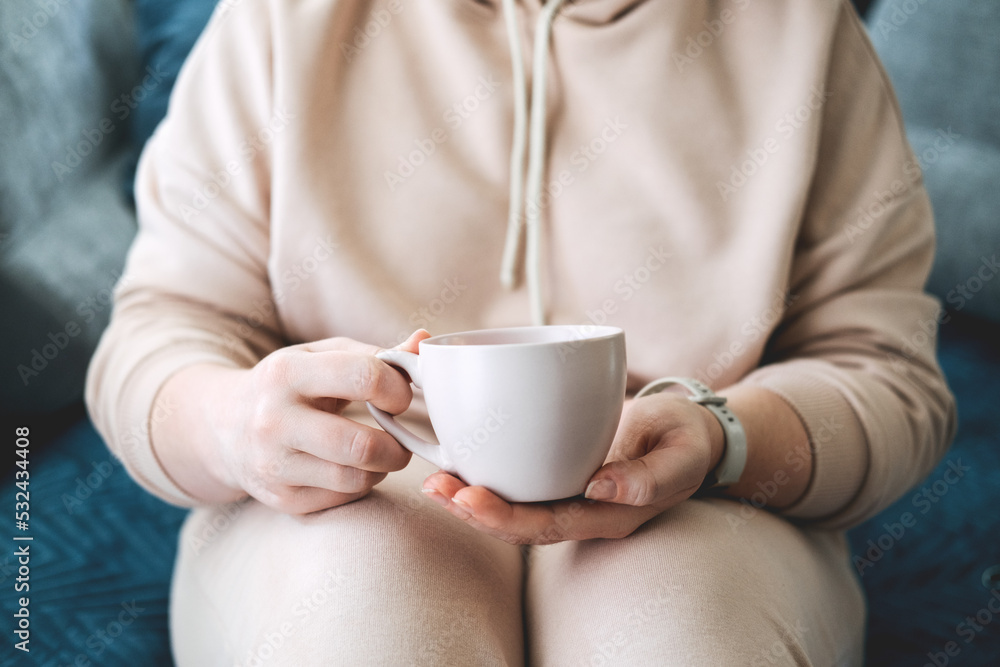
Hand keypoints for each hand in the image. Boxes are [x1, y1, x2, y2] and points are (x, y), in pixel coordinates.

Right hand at [155, 330, 430, 513]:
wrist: (224, 427)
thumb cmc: (290, 384)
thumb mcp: (323, 356)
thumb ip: (377, 353)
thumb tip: (425, 342)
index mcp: (286, 373)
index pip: (364, 377)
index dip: (398, 388)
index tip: (400, 396)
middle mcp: (273, 421)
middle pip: (361, 445)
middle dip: (398, 445)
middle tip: (401, 439)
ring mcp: (273, 466)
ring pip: (355, 479)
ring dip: (381, 468)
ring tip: (379, 453)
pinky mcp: (280, 499)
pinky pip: (342, 500)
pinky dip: (359, 485)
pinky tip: (351, 468)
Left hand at [420, 392, 724, 543]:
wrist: (687, 432)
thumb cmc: (685, 442)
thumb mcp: (681, 456)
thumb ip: (649, 478)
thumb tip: (600, 489)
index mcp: (608, 517)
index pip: (548, 525)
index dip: (506, 517)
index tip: (471, 496)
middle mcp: (580, 511)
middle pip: (518, 522)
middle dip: (473, 510)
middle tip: (437, 487)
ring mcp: (567, 492)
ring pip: (513, 505)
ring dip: (471, 496)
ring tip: (435, 480)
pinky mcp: (558, 469)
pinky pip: (518, 479)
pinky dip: (486, 472)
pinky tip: (458, 456)